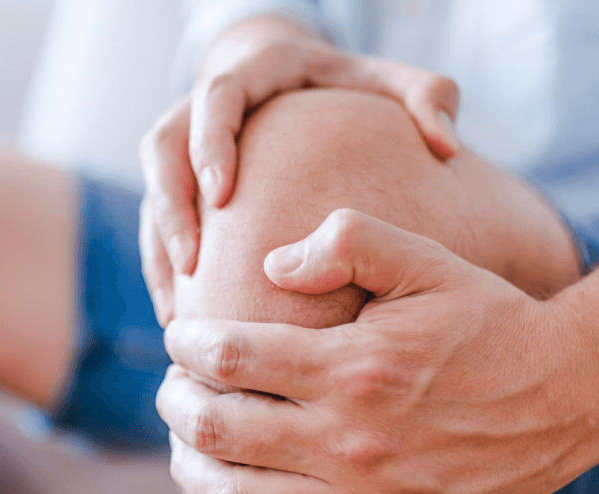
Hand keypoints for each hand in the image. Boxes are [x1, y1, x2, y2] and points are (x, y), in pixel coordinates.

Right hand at [139, 32, 459, 325]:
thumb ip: (427, 98)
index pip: (216, 97)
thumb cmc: (351, 87)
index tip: (223, 194)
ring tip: (178, 308)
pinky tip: (180, 313)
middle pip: (163, 147)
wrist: (301, 82)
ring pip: (153, 192)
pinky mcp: (182, 181)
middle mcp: (207, 106)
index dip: (211, 144)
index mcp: (254, 75)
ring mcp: (188, 146)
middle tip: (193, 262)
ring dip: (160, 248)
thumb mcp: (391, 82)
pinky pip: (158, 222)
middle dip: (171, 206)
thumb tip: (445, 145)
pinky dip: (163, 266)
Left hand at [158, 209, 598, 493]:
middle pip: (218, 430)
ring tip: (185, 446)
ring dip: (193, 471)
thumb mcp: (426, 261)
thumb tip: (270, 266)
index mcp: (353, 368)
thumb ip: (346, 243)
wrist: (569, 394)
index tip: (180, 335)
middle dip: (174, 404)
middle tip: (171, 388)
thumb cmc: (490, 322)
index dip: (187, 343)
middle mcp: (353, 442)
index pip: (229, 357)